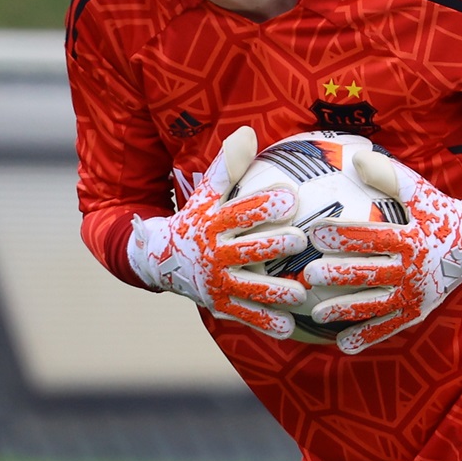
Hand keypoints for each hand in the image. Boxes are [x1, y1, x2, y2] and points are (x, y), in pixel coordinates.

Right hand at [125, 126, 310, 336]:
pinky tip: (289, 328)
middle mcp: (214, 254)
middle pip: (245, 250)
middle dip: (272, 245)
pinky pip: (245, 315)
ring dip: (273, 292)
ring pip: (248, 287)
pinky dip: (264, 323)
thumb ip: (227, 166)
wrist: (160, 259)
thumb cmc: (196, 219)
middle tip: (300, 241)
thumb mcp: (206, 193)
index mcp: (212, 223)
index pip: (239, 212)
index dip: (263, 204)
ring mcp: (217, 282)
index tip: (291, 198)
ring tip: (299, 294)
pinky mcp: (221, 304)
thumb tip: (247, 132)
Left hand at [300, 153, 461, 353]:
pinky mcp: (417, 312)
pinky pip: (390, 326)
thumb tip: (357, 158)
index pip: (372, 237)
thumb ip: (389, 176)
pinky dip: (368, 336)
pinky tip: (343, 343)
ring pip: (376, 304)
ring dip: (345, 310)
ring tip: (316, 313)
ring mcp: (415, 294)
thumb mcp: (421, 192)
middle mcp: (413, 269)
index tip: (316, 235)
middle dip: (338, 275)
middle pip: (370, 273)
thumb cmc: (441, 213)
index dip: (344, 236)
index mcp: (411, 238)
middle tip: (308, 275)